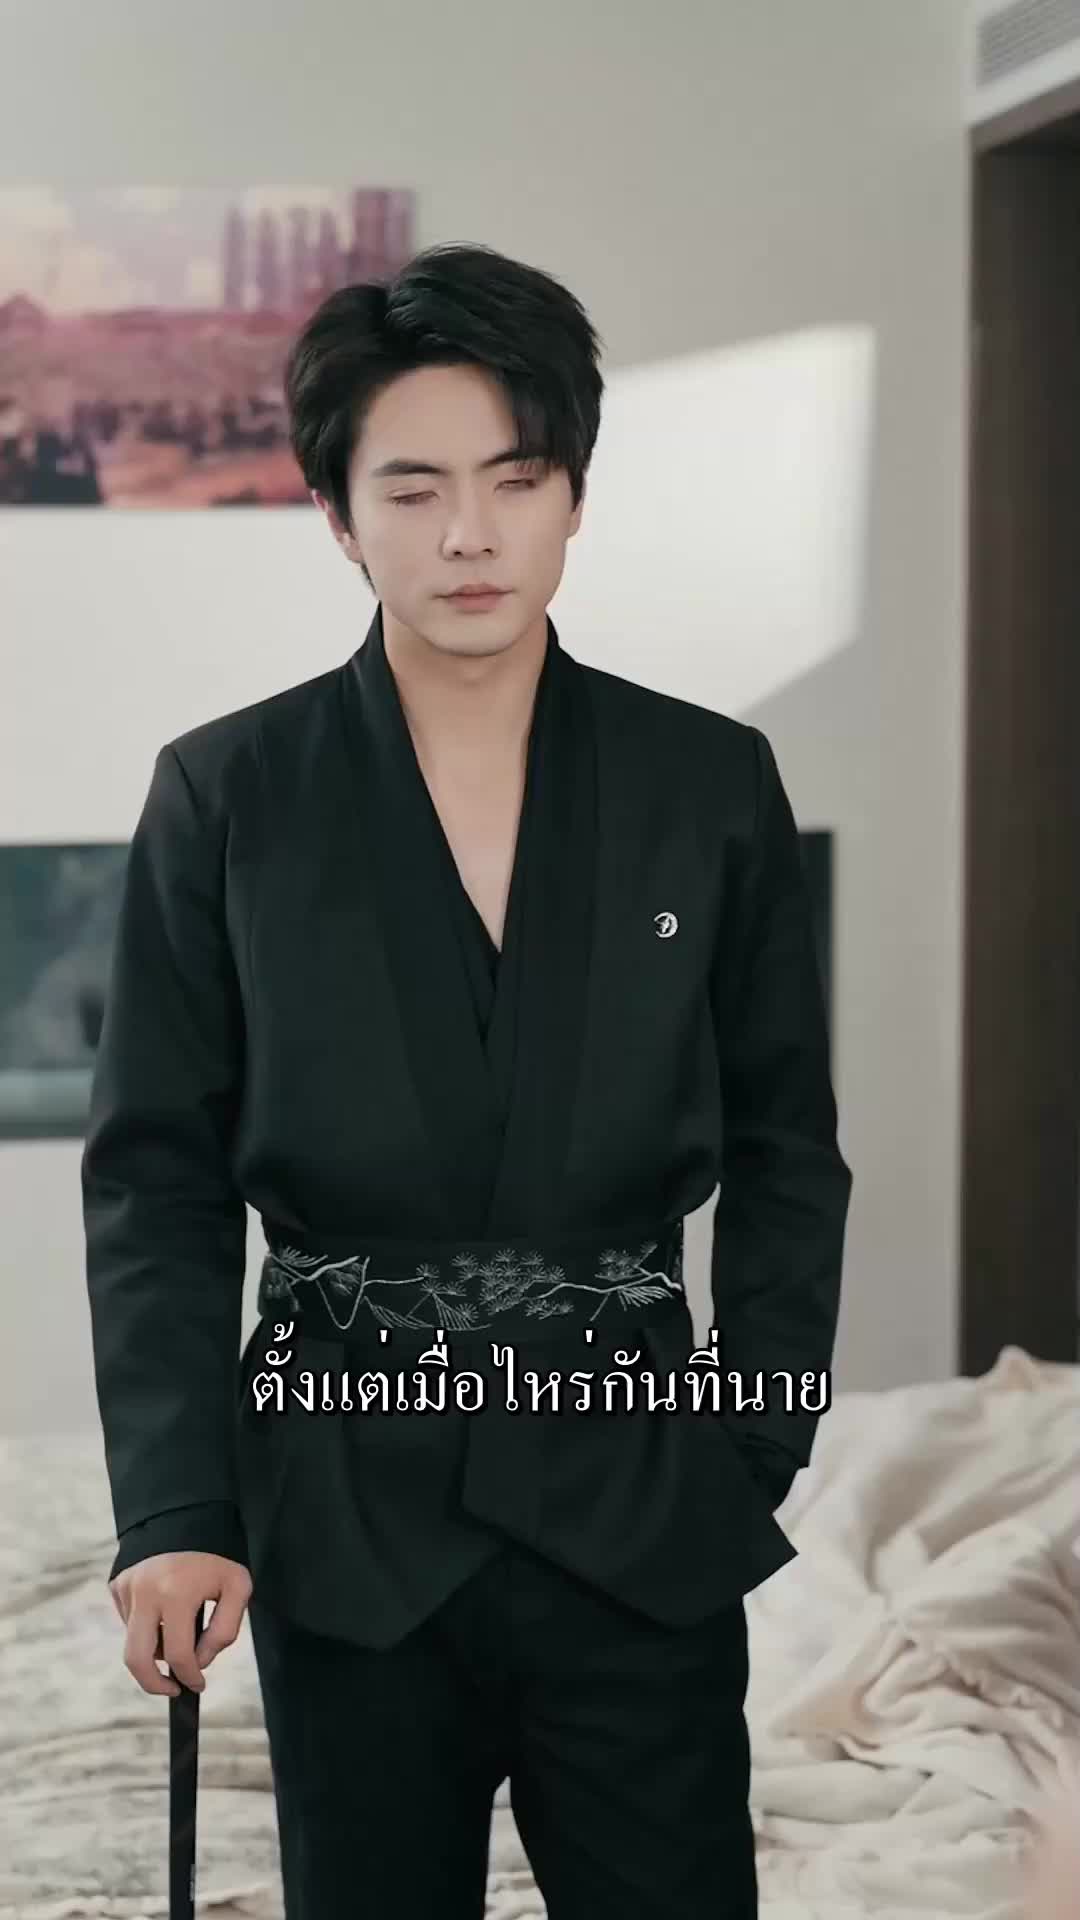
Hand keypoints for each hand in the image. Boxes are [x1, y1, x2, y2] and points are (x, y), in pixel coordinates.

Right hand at [109, 1551, 252, 1696]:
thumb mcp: (237, 1588)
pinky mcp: (117, 1585)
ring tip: (178, 1631)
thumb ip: (224, 1630)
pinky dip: (146, 1627)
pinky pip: (129, 1621)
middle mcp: (144, 1593)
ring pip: (134, 1641)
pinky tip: (165, 1608)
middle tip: (171, 1689)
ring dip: (155, 1648)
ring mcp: (127, 1589)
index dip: (190, 1677)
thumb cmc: (217, 1557)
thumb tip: (198, 1662)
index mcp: (176, 1593)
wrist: (187, 1518)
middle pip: (136, 1659)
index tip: (197, 1685)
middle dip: (153, 1684)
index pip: (178, 1655)